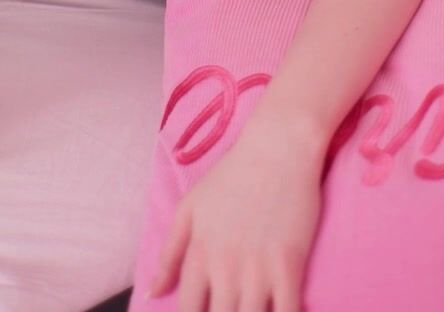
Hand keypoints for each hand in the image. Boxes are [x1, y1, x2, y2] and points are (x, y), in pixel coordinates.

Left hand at [149, 129, 322, 310]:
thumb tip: (154, 293)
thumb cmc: (232, 175)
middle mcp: (224, 267)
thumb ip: (169, 254)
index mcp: (199, 254)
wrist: (278, 147)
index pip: (188, 310)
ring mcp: (258, 269)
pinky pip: (286, 311)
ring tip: (250, 310)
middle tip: (230, 309)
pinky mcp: (289, 265)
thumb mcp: (190, 208)